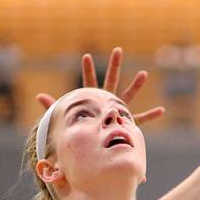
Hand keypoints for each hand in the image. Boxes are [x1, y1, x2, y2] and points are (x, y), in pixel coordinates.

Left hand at [35, 47, 164, 124]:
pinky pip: (141, 118)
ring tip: (144, 73)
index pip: (89, 83)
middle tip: (118, 50)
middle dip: (114, 66)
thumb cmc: (81, 133)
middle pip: (111, 80)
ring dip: (136, 84)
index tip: (85, 56)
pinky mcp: (127, 122)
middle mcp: (107, 102)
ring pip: (129, 95)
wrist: (96, 149)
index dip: (87, 70)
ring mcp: (119, 110)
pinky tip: (162, 110)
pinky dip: (151, 115)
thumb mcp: (66, 118)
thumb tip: (38, 96)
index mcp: (94, 101)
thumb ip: (52, 106)